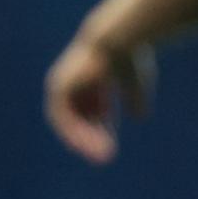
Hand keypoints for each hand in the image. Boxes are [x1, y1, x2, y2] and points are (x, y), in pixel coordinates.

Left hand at [45, 37, 155, 164]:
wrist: (116, 42)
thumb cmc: (129, 58)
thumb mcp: (137, 82)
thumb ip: (135, 97)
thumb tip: (139, 116)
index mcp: (91, 73)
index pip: (90, 105)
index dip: (99, 124)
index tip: (109, 142)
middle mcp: (74, 78)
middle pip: (79, 114)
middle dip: (92, 135)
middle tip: (105, 156)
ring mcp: (63, 82)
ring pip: (69, 120)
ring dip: (85, 140)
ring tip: (103, 156)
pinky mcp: (58, 88)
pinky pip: (63, 119)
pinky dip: (76, 134)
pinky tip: (91, 146)